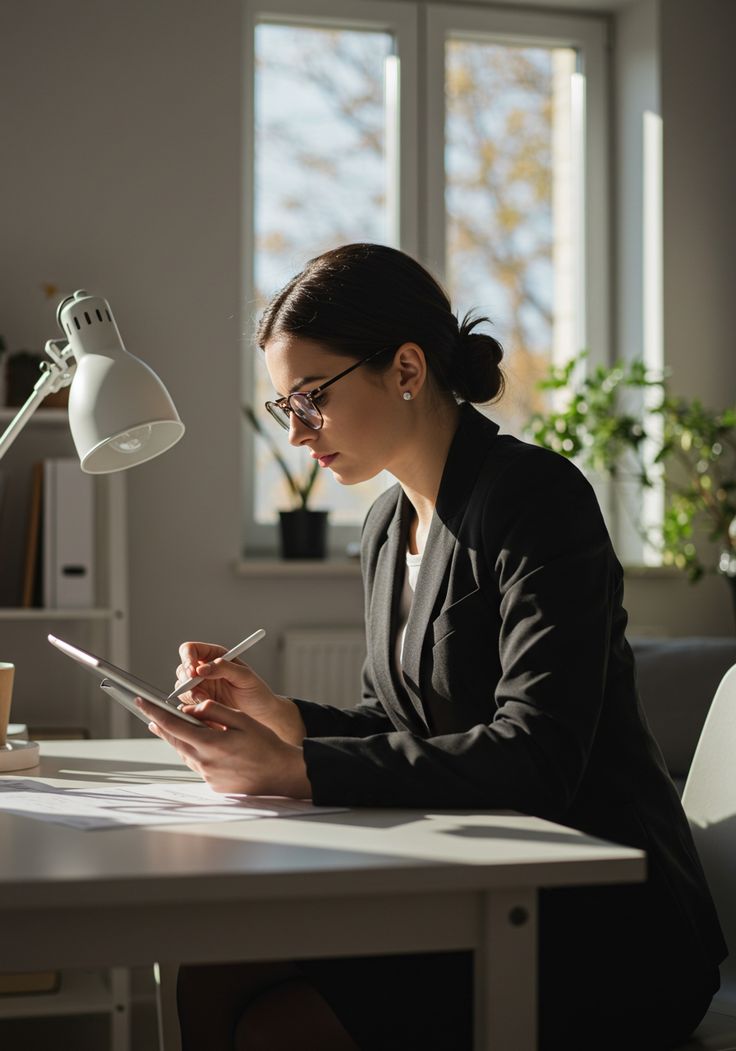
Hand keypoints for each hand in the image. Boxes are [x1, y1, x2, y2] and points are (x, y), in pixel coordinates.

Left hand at [136, 697, 311, 797]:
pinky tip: (197, 744)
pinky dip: (193, 751)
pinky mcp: (212, 784)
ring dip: (177, 738)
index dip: (154, 712)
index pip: (173, 725)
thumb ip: (214, 712)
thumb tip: (191, 709)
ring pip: (184, 752)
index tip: (142, 702)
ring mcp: (207, 776)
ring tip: (171, 725)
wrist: (280, 774)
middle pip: (174, 740)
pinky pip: (196, 763)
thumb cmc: (265, 745)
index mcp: (210, 743)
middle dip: (160, 725)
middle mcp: (204, 762)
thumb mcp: (242, 720)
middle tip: (149, 713)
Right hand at [174, 642, 297, 741]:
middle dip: (186, 680)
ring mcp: (201, 687)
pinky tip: (206, 710)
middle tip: (198, 690)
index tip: (193, 671)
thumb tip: (202, 668)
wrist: (261, 714)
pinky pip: (187, 704)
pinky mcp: (200, 704)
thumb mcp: (245, 676)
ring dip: (190, 695)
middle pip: (182, 669)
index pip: (191, 650)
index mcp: (215, 656)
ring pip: (182, 688)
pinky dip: (193, 708)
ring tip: (207, 701)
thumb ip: (224, 668)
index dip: (187, 658)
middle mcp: (204, 670)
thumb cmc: (256, 691)